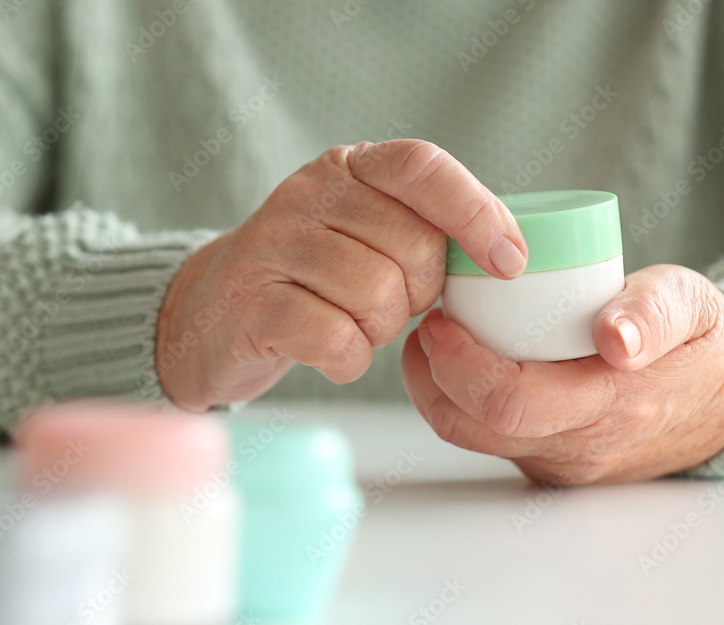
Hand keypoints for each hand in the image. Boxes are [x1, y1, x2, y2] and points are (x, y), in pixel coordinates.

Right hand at [156, 139, 528, 410]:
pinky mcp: (253, 303)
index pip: (422, 166)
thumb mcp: (363, 231)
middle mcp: (307, 194)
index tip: (510, 263)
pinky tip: (330, 352)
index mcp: (347, 167)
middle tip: (390, 304)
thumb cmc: (311, 278)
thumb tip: (506, 253)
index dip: (475, 212)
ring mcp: (274, 245)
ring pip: (377, 297)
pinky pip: (336, 338)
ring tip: (351, 324)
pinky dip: (348, 359)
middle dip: (419, 294)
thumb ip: (422, 226)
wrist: (213, 313)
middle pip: (411, 247)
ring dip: (379, 330)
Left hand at [402, 264, 723, 483]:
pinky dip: (461, 401)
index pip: (508, 403)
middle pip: (473, 427)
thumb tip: (615, 337)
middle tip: (430, 324)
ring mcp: (561, 461)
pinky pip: (488, 440)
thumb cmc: (701, 344)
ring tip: (436, 339)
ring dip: (438, 390)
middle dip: (433, 375)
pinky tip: (462, 361)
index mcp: (611, 407)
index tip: (440, 320)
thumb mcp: (690, 305)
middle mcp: (579, 447)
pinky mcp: (549, 462)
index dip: (458, 363)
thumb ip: (653, 313)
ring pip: (472, 438)